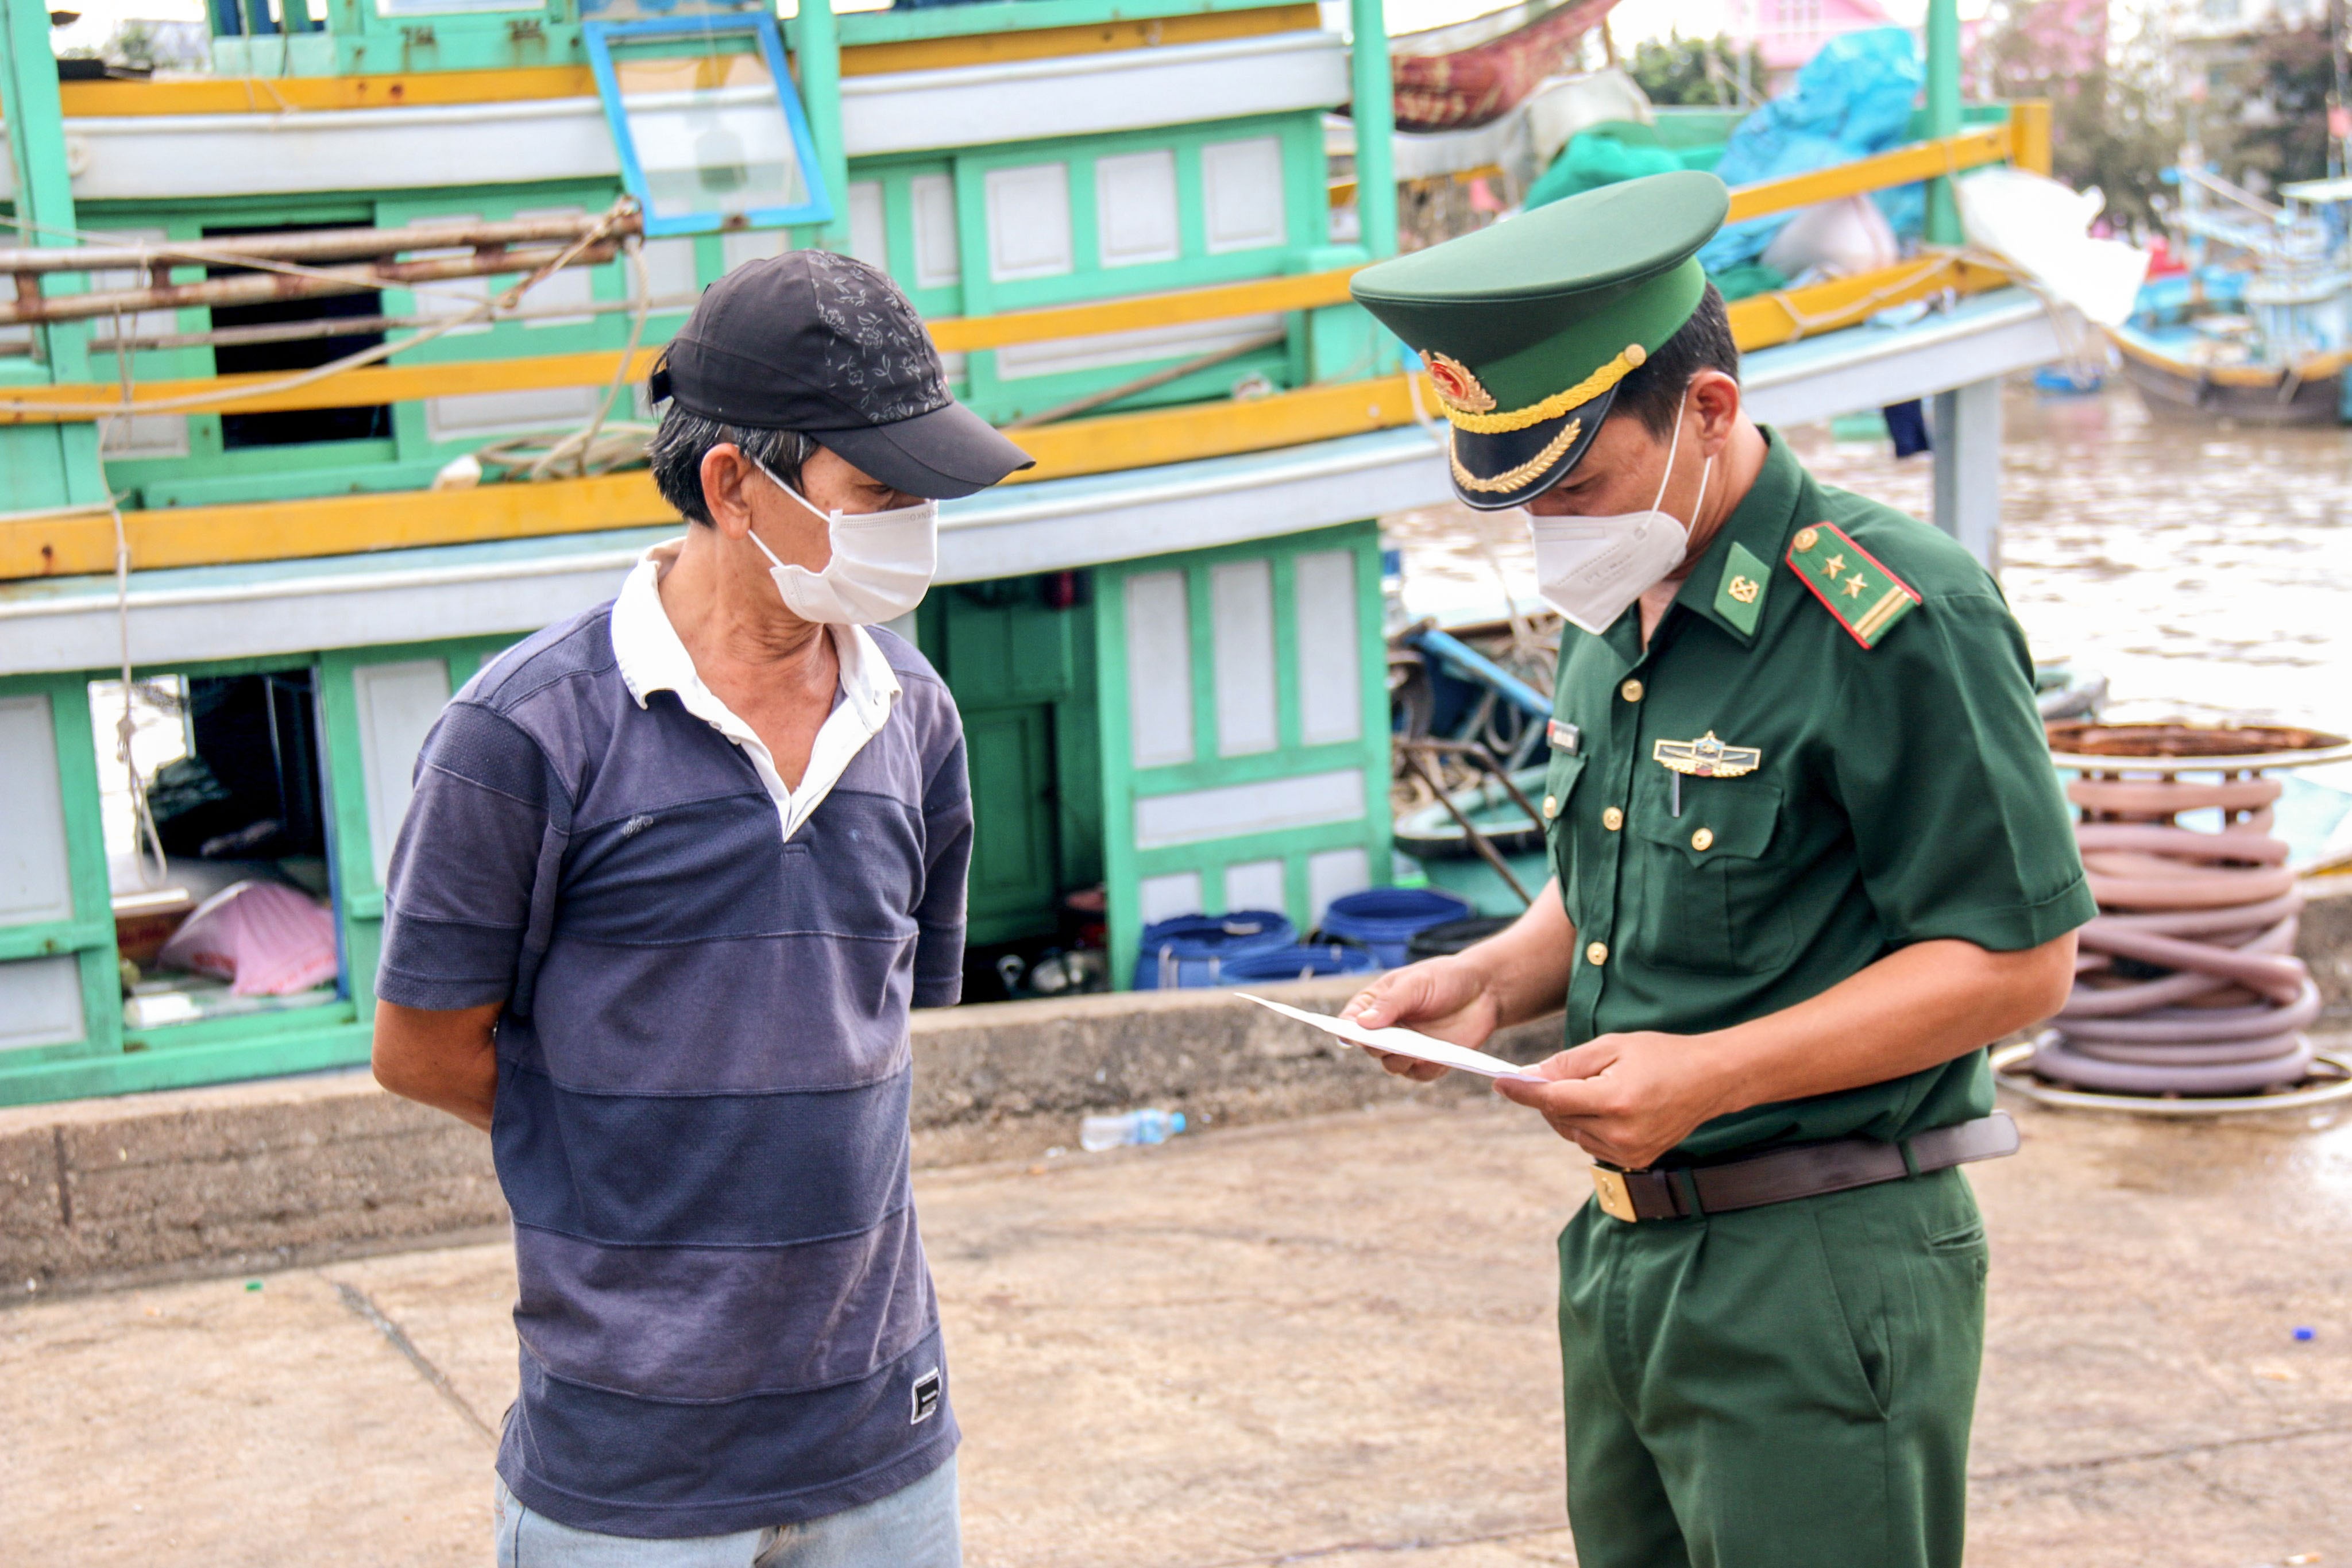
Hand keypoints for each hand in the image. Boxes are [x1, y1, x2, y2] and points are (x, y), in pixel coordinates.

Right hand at [1339, 955, 1501, 1082]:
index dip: (1346, 1029)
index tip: (1348, 1034)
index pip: (1350, 1020)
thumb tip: (1361, 1024)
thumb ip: (1390, 1003)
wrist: (1483, 990)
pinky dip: (1425, 1068)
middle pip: (1369, 1047)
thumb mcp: (1416, 984)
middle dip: (1376, 1046)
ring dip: (1400, 1059)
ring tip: (1414, 1050)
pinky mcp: (1428, 1062)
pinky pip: (1419, 1074)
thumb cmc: (1444, 979)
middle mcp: (1387, 1029)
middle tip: (1386, 1041)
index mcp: (1375, 1004)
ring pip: (1392, 1065)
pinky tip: (1435, 1057)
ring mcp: (1407, 1048)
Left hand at [1493, 1031, 1730, 1168]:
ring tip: (1598, 1087)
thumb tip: (1529, 1076)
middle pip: (1558, 1116)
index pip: (1552, 1099)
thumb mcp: (1613, 1046)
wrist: (1709, 1080)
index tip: (1500, 1082)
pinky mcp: (1634, 1162)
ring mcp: (1629, 1152)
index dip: (1523, 1091)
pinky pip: (1590, 1144)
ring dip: (1569, 1111)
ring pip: (1571, 1132)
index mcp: (1615, 1100)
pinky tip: (1609, 1107)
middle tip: (1564, 1073)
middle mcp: (1620, 1133)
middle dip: (1551, 1095)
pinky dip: (1587, 1125)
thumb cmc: (1661, 1056)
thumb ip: (1568, 1062)